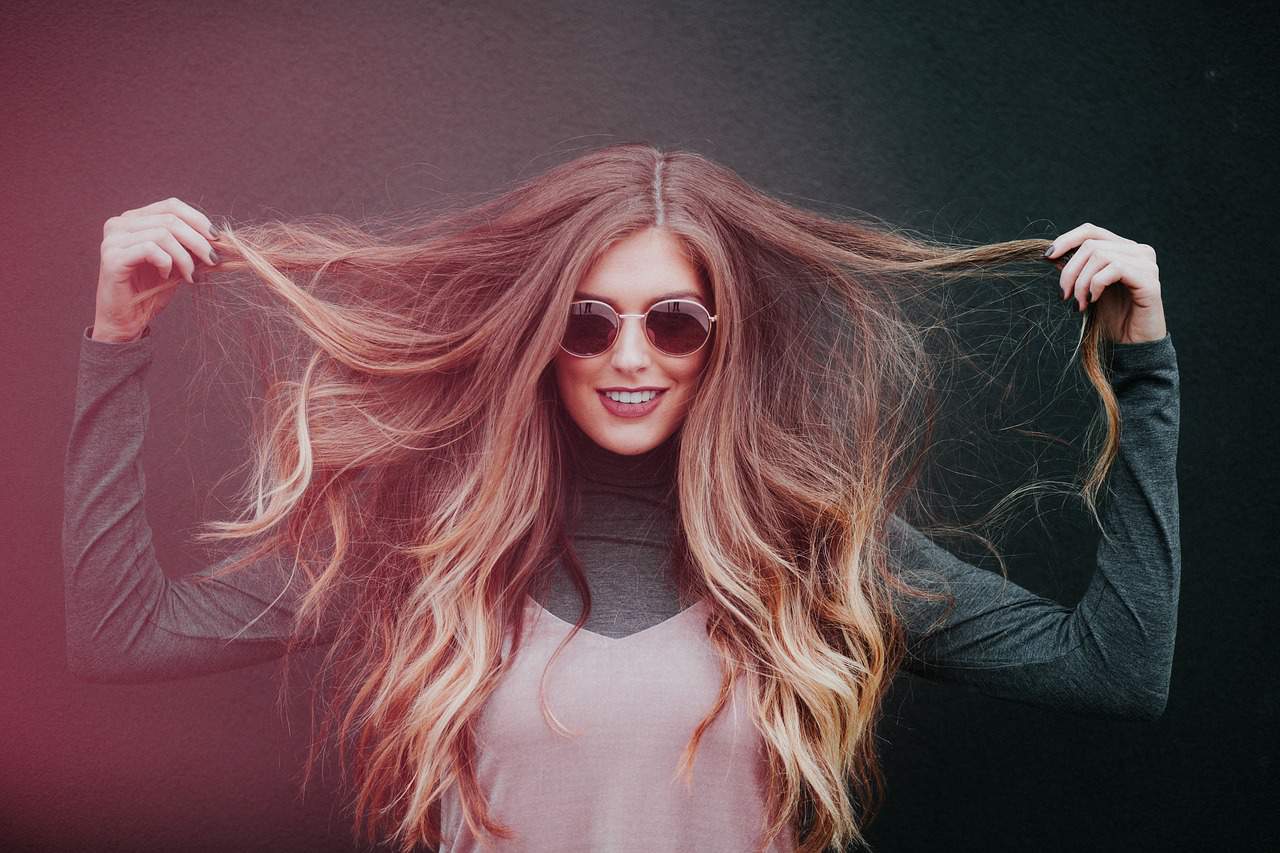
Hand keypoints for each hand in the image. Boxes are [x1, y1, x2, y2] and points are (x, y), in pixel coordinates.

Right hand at [93, 197, 220, 341]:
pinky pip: (150, 249)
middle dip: (198, 241)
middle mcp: (120, 224)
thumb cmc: (150, 292)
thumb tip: (218, 237)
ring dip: (185, 257)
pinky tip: (166, 277)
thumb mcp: (177, 263)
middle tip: (213, 260)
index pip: (171, 206)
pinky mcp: (112, 257)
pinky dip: (167, 263)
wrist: (127, 320)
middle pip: (170, 218)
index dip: (198, 220)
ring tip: (190, 275)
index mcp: (134, 220)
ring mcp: (113, 239)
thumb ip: (190, 247)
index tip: (217, 239)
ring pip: (162, 233)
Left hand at [1044, 223, 1166, 343]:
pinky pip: (1114, 268)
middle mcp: (1138, 251)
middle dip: (1070, 270)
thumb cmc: (1111, 317)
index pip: (1091, 231)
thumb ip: (1077, 269)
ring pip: (1100, 255)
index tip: (1048, 257)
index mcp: (1123, 249)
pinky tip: (1093, 300)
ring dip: (1081, 282)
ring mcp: (1146, 263)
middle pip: (1091, 244)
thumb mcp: (1088, 288)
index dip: (1067, 239)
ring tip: (1079, 304)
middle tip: (1065, 295)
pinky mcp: (1149, 279)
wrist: (1132, 344)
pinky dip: (1096, 284)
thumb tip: (1052, 253)